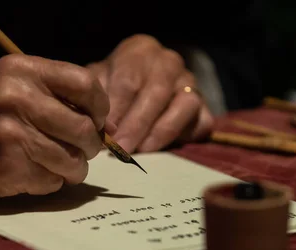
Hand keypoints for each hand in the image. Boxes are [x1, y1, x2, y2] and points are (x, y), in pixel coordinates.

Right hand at [0, 54, 111, 197]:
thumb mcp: (11, 84)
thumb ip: (55, 93)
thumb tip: (108, 123)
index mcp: (22, 71)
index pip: (85, 84)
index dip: (101, 107)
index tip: (98, 119)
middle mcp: (19, 100)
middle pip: (84, 129)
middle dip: (91, 145)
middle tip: (83, 149)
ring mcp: (14, 136)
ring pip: (73, 161)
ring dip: (73, 168)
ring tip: (60, 164)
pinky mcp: (10, 168)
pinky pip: (53, 181)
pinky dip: (51, 181)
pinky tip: (34, 172)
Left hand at [88, 34, 213, 152]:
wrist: (142, 94)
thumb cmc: (112, 88)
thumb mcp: (98, 83)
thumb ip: (93, 97)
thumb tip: (92, 123)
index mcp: (140, 51)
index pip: (129, 79)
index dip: (116, 108)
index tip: (104, 131)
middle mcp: (169, 62)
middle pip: (156, 92)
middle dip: (136, 124)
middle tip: (120, 149)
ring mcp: (190, 83)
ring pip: (184, 105)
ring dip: (160, 132)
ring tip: (139, 152)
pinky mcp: (203, 108)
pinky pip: (200, 122)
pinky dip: (181, 137)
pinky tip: (159, 151)